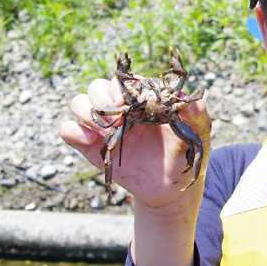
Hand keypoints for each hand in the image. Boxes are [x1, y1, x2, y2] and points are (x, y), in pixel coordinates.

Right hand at [59, 75, 210, 210]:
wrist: (171, 187)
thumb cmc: (183, 153)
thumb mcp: (197, 132)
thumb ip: (197, 113)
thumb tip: (187, 99)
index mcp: (141, 97)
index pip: (124, 79)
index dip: (122, 85)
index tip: (129, 101)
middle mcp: (120, 108)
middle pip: (97, 87)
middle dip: (102, 96)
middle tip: (118, 117)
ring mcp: (104, 126)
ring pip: (78, 103)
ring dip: (86, 111)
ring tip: (106, 129)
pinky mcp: (91, 147)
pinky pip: (69, 131)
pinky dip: (72, 131)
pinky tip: (90, 139)